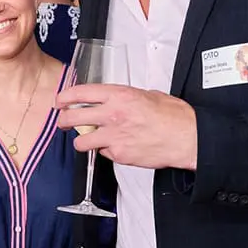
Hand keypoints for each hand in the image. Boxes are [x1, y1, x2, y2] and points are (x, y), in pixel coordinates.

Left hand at [56, 83, 197, 169]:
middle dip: (64, 120)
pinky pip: (102, 153)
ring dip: (82, 141)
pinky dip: (106, 151)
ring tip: (87, 140)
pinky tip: (116, 146)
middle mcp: (112, 115)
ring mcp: (114, 136)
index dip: (65, 97)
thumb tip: (113, 100)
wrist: (187, 138)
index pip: (80, 93)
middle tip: (64, 122)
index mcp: (118, 96)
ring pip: (81, 142)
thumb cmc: (173, 116)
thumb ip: (125, 97)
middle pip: (73, 117)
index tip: (60, 101)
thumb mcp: (147, 95)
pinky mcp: (119, 155)